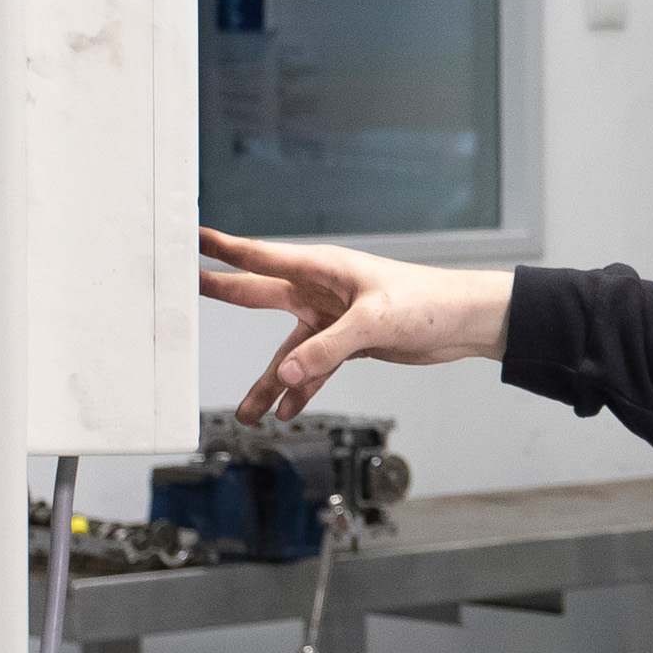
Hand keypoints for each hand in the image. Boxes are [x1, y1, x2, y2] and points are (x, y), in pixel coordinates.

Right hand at [194, 230, 513, 416]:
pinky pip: (313, 369)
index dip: (224, 250)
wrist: (465, 322)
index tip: (191, 239)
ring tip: (249, 414)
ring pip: (288, 351)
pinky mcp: (348, 344)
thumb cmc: (428, 302)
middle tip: (186, 292)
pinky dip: (301, 390)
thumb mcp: (374, 324)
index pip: (262, 257)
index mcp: (324, 269)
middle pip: (261, 296)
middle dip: (225, 296)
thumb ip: (325, 351)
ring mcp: (332, 319)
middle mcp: (321, 291)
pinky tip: (288, 413)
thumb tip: (285, 376)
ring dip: (270, 381)